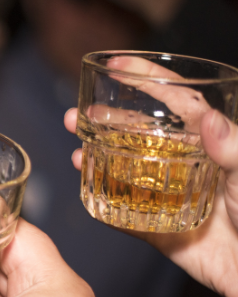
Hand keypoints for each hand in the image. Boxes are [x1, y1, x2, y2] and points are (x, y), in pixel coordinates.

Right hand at [64, 58, 237, 296]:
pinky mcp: (158, 230)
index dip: (146, 80)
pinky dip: (101, 201)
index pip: (176, 101)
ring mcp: (169, 196)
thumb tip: (210, 119)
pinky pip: (122, 214)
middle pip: (138, 134)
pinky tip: (86, 186)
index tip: (117, 66)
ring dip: (97, 157)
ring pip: (125, 170)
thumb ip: (235, 148)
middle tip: (77, 116)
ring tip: (75, 150)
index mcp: (211, 143)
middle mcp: (185, 164)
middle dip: (105, 121)